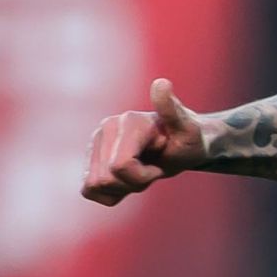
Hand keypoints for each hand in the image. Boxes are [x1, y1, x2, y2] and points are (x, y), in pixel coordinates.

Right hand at [82, 80, 207, 205]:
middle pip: (107, 179)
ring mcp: (95, 142)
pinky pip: (88, 190)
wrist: (180, 147)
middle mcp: (106, 128)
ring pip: (96, 185)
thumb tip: (161, 83)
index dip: (144, 176)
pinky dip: (111, 193)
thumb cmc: (187, 140)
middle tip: (152, 169)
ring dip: (123, 188)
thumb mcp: (188, 130)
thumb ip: (172, 109)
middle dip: (133, 183)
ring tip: (140, 171)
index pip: (121, 166)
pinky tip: (127, 179)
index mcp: (127, 121)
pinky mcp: (90, 158)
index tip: (160, 164)